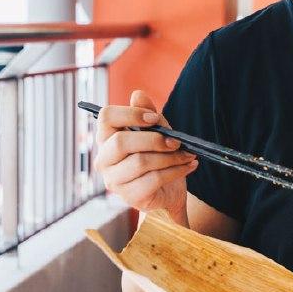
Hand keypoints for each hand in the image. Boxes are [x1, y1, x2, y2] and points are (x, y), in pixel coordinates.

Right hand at [94, 90, 197, 216]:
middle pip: (120, 142)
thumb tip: (138, 94)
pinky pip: (154, 179)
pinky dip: (176, 170)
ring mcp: (114, 181)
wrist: (167, 192)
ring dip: (170, 156)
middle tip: (176, 141)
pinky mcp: (130, 197)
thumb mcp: (157, 133)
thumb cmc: (158, 158)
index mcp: (106, 139)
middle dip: (154, 139)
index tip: (154, 118)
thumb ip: (148, 115)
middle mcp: (104, 160)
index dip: (131, 114)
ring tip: (188, 154)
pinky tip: (188, 165)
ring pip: (140, 162)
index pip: (106, 117)